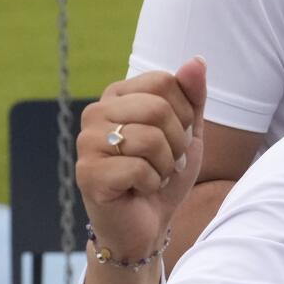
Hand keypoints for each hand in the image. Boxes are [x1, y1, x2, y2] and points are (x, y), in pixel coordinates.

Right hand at [76, 57, 206, 258]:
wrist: (148, 222)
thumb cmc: (165, 173)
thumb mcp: (188, 131)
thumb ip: (192, 96)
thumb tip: (196, 61)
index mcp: (118, 94)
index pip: (165, 81)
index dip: (184, 114)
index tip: (176, 137)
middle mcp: (96, 112)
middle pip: (158, 108)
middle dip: (177, 142)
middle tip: (167, 161)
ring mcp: (86, 142)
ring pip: (150, 138)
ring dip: (166, 165)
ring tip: (154, 175)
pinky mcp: (87, 173)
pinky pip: (138, 169)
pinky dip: (152, 183)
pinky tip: (140, 190)